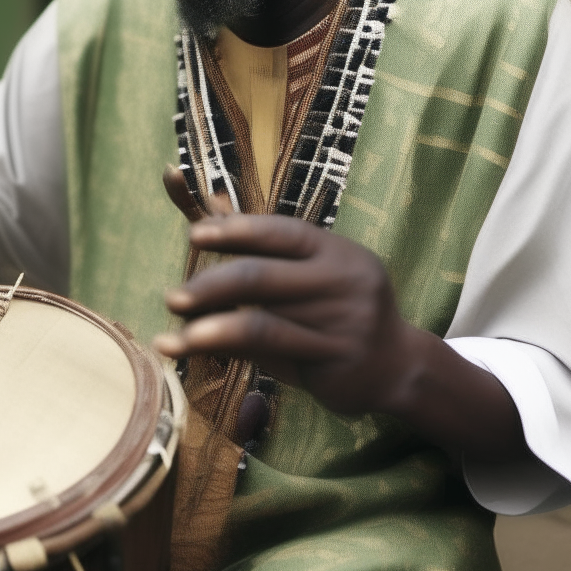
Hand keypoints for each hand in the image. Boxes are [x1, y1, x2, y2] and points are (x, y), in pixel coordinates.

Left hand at [155, 213, 526, 462]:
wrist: (397, 367)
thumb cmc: (337, 311)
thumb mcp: (311, 271)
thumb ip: (261, 244)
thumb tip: (205, 203)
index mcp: (336, 250)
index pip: (282, 232)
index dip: (237, 230)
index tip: (194, 234)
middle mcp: (343, 281)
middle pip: (263, 277)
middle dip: (211, 285)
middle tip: (173, 298)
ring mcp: (342, 324)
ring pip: (262, 322)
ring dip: (210, 328)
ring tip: (173, 335)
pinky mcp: (334, 362)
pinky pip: (270, 355)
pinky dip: (227, 351)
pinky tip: (193, 352)